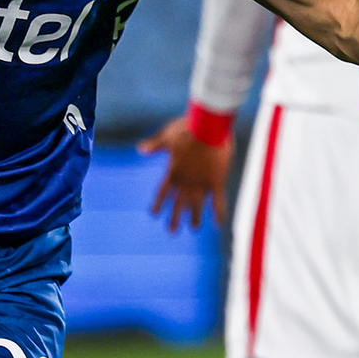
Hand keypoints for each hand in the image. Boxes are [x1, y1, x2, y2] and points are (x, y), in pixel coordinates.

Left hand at [137, 116, 231, 232]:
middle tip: (171, 231)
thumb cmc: (187, 128)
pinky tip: (218, 225)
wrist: (208, 126)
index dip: (159, 203)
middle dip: (174, 218)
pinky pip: (218, 202)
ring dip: (194, 218)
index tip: (154, 214)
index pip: (163, 192)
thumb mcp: (168, 135)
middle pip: (178, 204)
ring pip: (196, 206)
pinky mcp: (216, 181)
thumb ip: (155, 145)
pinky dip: (218, 213)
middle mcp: (185, 181)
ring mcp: (201, 183)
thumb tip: (140, 149)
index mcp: (173, 171)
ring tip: (194, 228)